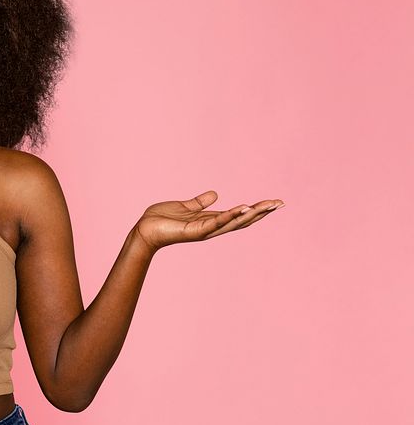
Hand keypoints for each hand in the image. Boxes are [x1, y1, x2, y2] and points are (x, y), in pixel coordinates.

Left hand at [134, 190, 283, 251]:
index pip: (238, 215)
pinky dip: (229, 215)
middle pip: (242, 220)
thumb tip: (215, 194)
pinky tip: (242, 208)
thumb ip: (200, 202)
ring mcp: (204, 230)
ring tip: (266, 206)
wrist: (144, 230)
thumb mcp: (184, 206)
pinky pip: (215, 222)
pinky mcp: (195, 231)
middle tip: (280, 203)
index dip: (256, 209)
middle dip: (261, 212)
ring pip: (233, 222)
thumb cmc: (161, 220)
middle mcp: (211, 227)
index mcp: (210, 221)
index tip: (273, 202)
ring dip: (250, 214)